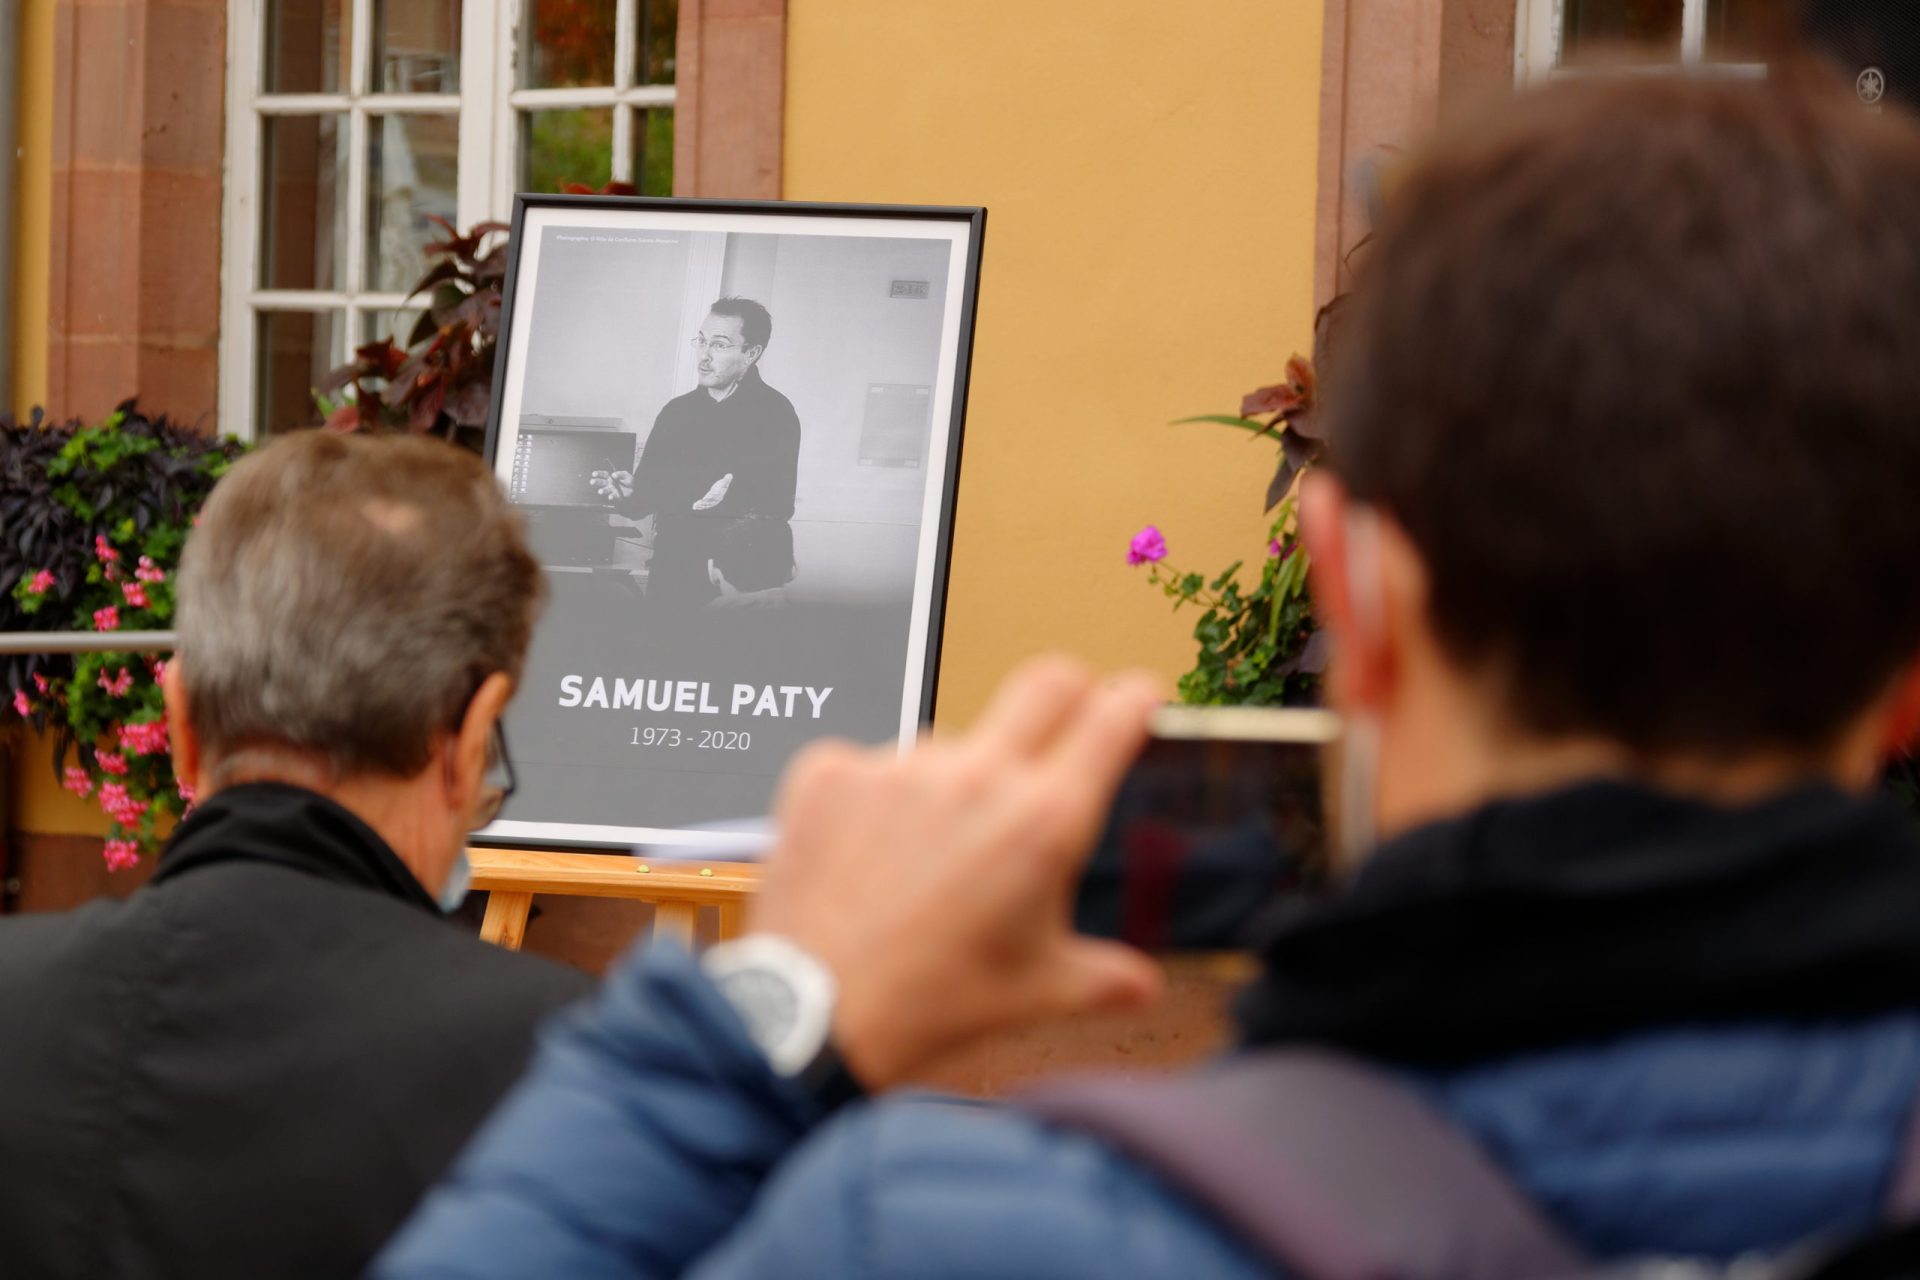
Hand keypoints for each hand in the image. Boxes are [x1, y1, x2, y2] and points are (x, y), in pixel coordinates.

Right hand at [592, 469, 633, 499]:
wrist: (636, 489)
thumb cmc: (629, 480)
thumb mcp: (626, 474)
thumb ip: (620, 474)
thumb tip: (614, 475)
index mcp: (611, 477)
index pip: (603, 474)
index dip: (598, 474)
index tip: (594, 474)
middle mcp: (609, 484)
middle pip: (601, 482)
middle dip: (596, 482)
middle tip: (592, 482)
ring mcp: (612, 490)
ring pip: (605, 490)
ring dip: (602, 490)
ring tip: (600, 491)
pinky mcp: (616, 495)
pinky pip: (613, 496)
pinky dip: (611, 497)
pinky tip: (610, 497)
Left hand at [692, 473, 733, 511]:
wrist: (721, 490)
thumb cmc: (723, 485)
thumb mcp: (725, 481)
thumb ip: (727, 479)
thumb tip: (730, 475)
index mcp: (720, 494)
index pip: (717, 496)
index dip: (713, 496)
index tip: (708, 495)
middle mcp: (715, 499)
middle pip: (710, 501)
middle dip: (705, 502)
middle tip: (700, 502)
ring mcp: (711, 501)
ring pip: (706, 505)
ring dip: (700, 505)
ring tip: (695, 505)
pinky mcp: (708, 502)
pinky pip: (703, 505)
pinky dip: (699, 506)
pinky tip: (694, 506)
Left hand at [751, 658, 1164, 1088]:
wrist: (812, 1015)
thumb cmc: (926, 1003)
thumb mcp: (1035, 992)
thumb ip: (1102, 978)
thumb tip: (1139, 983)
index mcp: (1042, 822)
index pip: (1112, 717)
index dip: (1134, 699)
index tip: (1136, 697)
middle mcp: (977, 776)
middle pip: (1045, 682)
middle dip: (1066, 691)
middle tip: (1059, 726)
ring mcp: (900, 766)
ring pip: (948, 743)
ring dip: (952, 781)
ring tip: (927, 855)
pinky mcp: (832, 771)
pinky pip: (869, 764)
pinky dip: (875, 800)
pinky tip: (866, 855)